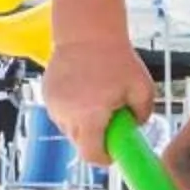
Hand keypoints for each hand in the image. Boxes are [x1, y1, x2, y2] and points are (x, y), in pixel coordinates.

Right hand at [38, 35, 151, 156]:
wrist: (87, 32)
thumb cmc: (116, 58)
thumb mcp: (143, 88)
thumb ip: (143, 115)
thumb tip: (134, 128)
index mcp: (89, 116)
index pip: (91, 155)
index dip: (104, 157)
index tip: (114, 151)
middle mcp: (67, 114)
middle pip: (81, 143)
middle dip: (96, 138)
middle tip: (110, 119)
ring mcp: (54, 105)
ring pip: (70, 128)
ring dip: (84, 123)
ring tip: (96, 98)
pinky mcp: (47, 94)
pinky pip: (62, 113)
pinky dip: (73, 109)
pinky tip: (84, 90)